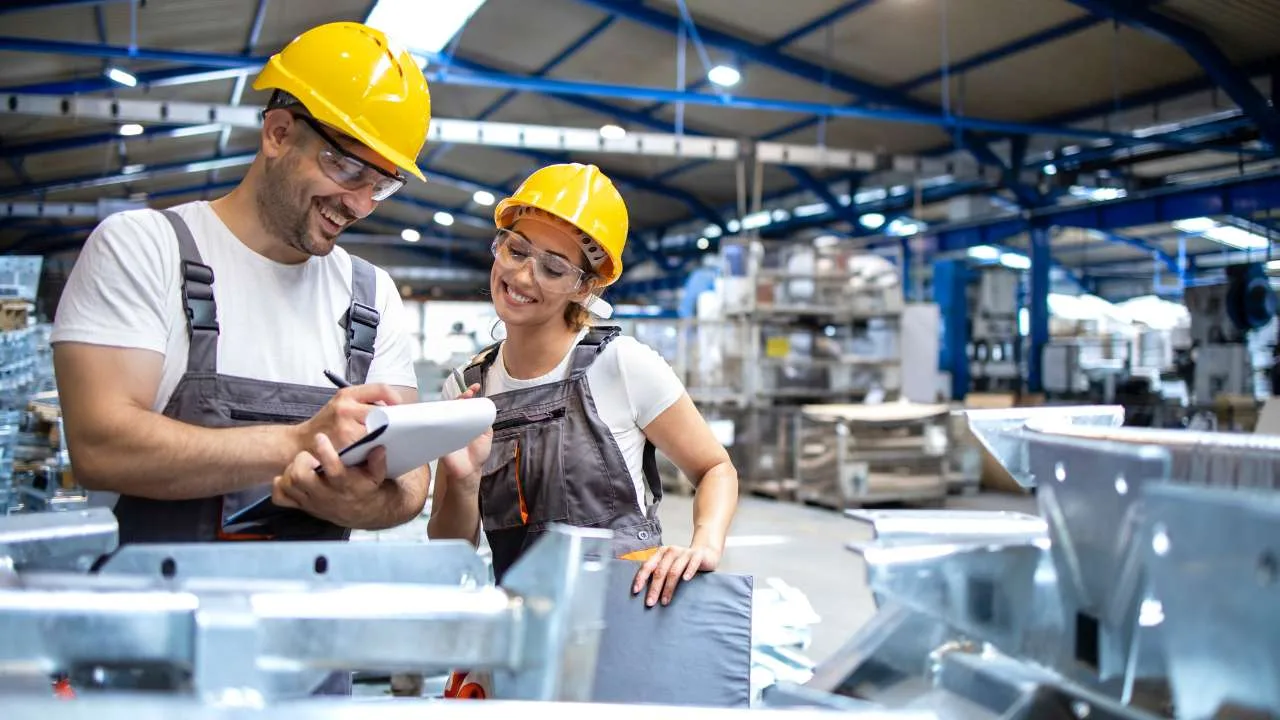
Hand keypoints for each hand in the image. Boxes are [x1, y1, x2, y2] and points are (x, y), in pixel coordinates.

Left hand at [272, 432, 395, 528]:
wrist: (364, 512)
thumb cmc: (368, 488)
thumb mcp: (378, 475)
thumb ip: (378, 461)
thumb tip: (378, 447)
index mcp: (345, 485)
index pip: (333, 470)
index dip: (325, 452)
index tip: (320, 438)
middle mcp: (325, 495)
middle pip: (300, 476)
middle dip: (301, 460)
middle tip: (309, 456)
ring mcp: (311, 501)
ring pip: (288, 484)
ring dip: (291, 470)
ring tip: (302, 464)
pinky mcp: (302, 506)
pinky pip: (280, 498)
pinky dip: (281, 485)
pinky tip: (290, 477)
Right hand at [296, 383, 401, 452]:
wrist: (300, 443)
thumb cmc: (326, 424)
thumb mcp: (341, 405)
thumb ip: (363, 403)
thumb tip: (392, 410)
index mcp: (347, 394)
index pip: (380, 389)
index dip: (394, 398)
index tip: (399, 408)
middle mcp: (345, 408)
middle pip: (382, 412)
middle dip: (391, 421)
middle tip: (396, 427)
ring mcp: (345, 428)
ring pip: (377, 431)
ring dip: (384, 436)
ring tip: (385, 439)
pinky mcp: (345, 446)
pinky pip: (369, 446)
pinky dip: (375, 448)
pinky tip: (375, 450)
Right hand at [438, 383, 492, 491]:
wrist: (468, 471)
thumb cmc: (476, 454)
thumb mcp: (486, 434)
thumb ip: (485, 421)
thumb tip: (485, 408)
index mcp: (466, 420)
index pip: (466, 404)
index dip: (469, 394)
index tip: (475, 388)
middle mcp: (455, 422)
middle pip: (454, 404)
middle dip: (460, 397)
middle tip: (468, 394)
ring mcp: (446, 429)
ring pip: (445, 412)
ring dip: (452, 405)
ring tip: (461, 401)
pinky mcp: (438, 437)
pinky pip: (437, 426)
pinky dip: (440, 418)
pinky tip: (446, 413)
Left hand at [631, 544, 721, 607]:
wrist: (706, 553)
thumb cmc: (683, 563)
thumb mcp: (669, 565)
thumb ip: (659, 573)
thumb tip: (645, 593)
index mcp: (661, 553)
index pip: (647, 566)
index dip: (641, 578)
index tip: (636, 591)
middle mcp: (671, 551)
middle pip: (660, 571)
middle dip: (654, 588)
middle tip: (650, 603)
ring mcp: (685, 553)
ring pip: (674, 571)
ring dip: (668, 587)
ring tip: (665, 601)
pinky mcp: (697, 555)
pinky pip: (692, 563)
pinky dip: (689, 571)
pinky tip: (685, 580)